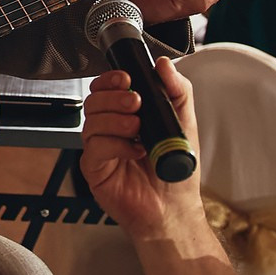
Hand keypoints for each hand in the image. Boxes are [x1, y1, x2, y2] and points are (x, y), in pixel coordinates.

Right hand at [80, 57, 203, 238]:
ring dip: (116, 120)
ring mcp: (100, 149)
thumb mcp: (184, 123)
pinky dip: (116, 145)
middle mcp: (109, 130)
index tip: (126, 78)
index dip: (111, 79)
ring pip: (91, 121)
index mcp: (126, 115)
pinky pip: (95, 147)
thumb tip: (163, 65)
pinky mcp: (94, 169)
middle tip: (136, 103)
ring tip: (138, 129)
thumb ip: (177, 90)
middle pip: (94, 100)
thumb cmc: (174, 172)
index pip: (106, 88)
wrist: (173, 209)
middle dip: (114, 98)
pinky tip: (135, 151)